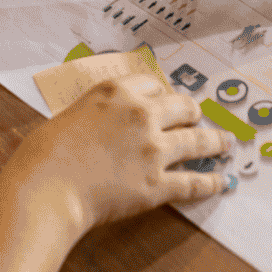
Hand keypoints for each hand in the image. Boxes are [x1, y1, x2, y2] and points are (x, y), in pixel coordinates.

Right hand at [2, 74, 232, 237]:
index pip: (152, 84)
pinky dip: (210, 183)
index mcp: (117, 92)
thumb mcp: (69, 116)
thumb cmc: (45, 154)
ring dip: (216, 142)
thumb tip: (101, 123)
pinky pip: (193, 182)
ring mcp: (154, 149)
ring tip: (226, 143)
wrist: (48, 188)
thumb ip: (95, 115)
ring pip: (198, 141)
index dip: (161, 93)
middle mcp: (142, 114)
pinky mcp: (157, 184)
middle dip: (193, 112)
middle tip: (198, 118)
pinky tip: (221, 183)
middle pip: (183, 106)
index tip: (165, 100)